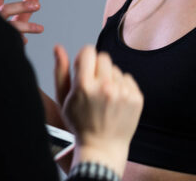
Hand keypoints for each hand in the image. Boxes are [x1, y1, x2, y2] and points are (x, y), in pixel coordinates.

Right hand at [0, 0, 43, 41]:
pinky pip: (10, 40)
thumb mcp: (12, 17)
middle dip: (22, 7)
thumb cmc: (0, 30)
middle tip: (38, 6)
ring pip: (10, 26)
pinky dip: (18, 39)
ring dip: (26, 26)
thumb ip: (24, 7)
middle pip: (5, 10)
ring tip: (41, 29)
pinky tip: (25, 41)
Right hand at [55, 45, 142, 175]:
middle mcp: (105, 87)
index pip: (88, 51)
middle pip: (104, 57)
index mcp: (84, 85)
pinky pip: (128, 78)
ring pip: (116, 69)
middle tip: (94, 85)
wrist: (102, 148)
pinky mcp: (136, 98)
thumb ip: (61, 71)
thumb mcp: (64, 99)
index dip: (84, 58)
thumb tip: (58, 47)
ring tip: (104, 98)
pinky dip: (122, 87)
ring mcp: (123, 93)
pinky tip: (115, 102)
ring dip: (110, 78)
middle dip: (97, 67)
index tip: (84, 68)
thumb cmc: (80, 124)